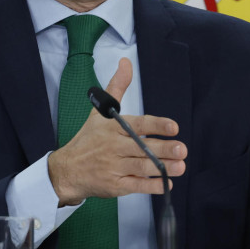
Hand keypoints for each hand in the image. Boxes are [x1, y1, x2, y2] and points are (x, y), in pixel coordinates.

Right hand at [47, 58, 186, 205]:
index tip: (173, 127)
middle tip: (182, 149)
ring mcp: (114, 167)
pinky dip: (152, 186)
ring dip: (163, 167)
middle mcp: (113, 147)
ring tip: (180, 165)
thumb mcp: (99, 112)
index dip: (156, 125)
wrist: (68, 170)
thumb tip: (126, 63)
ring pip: (142, 166)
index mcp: (112, 128)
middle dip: (164, 149)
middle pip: (142, 147)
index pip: (137, 125)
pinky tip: (166, 183)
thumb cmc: (88, 139)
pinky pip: (137, 186)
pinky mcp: (116, 185)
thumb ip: (117, 87)